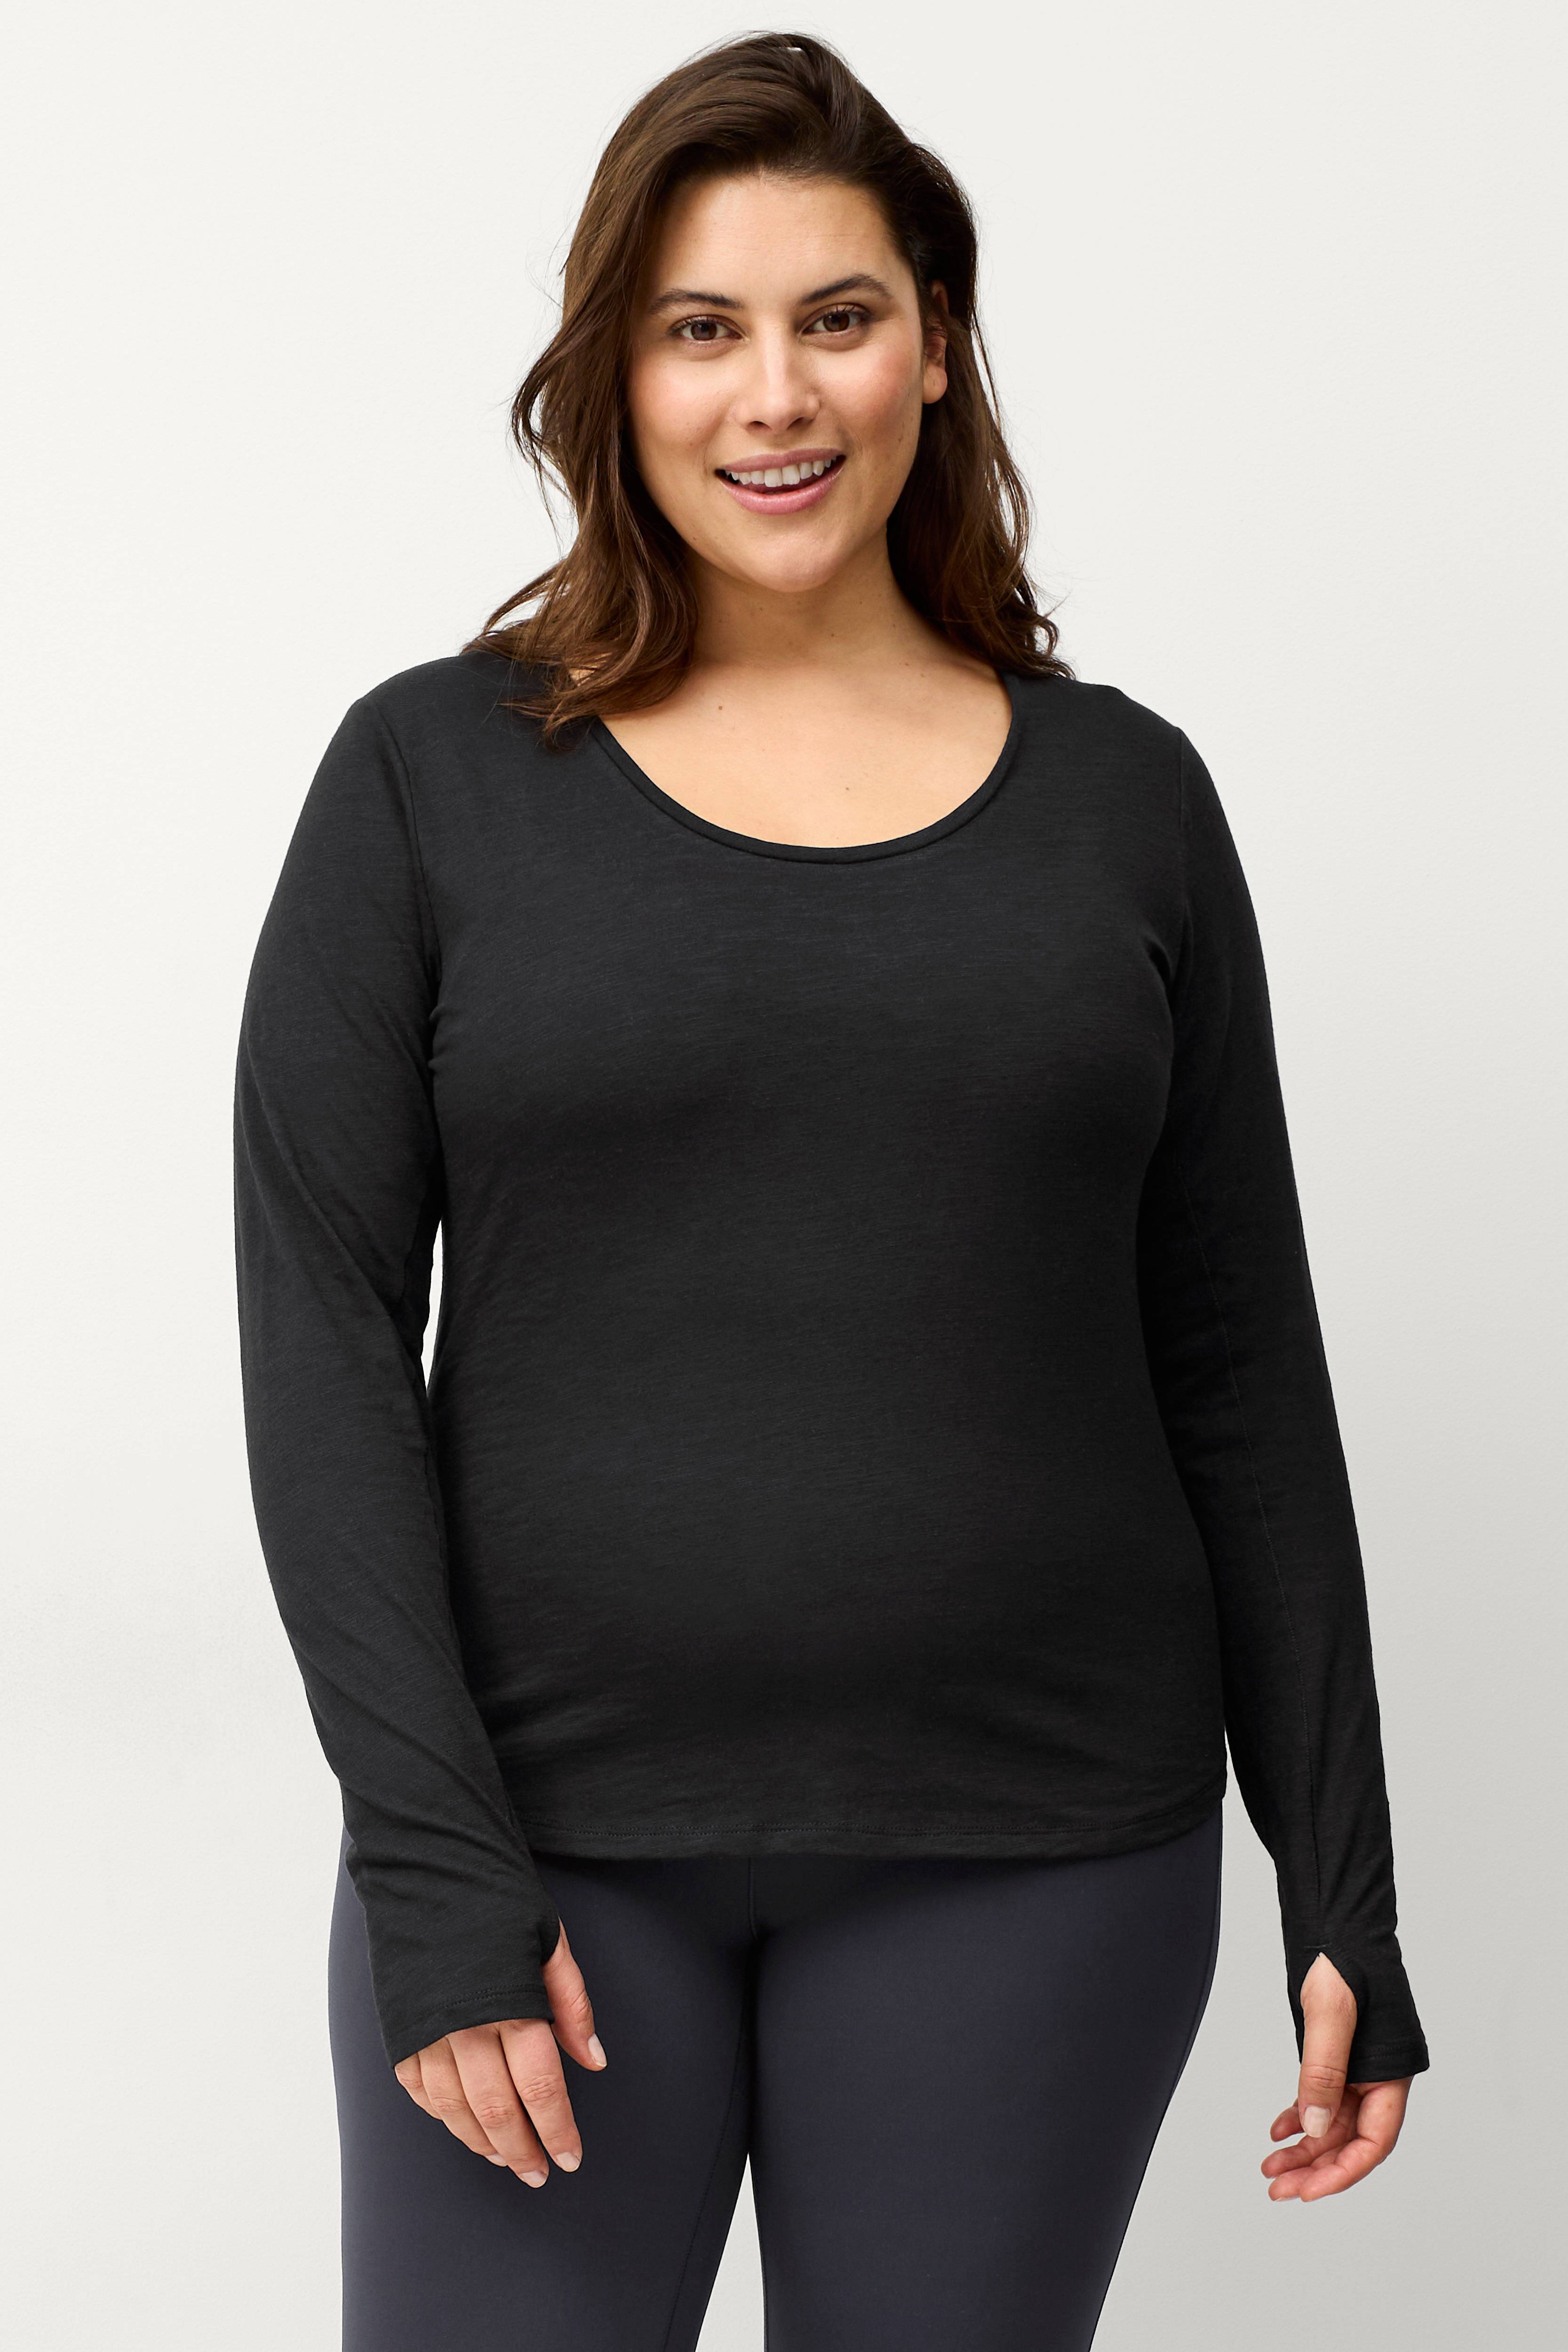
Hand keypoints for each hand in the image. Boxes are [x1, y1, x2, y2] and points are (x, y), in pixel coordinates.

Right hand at [393, 1916, 606, 2186]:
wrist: (427, 1864)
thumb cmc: (497, 1897)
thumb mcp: (549, 1940)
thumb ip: (572, 2003)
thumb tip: (594, 2060)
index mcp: (510, 2003)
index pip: (540, 2088)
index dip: (557, 2130)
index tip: (571, 2158)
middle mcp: (464, 2025)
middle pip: (497, 2110)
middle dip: (522, 2149)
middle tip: (539, 2173)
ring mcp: (425, 2030)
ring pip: (454, 2109)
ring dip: (481, 2142)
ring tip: (505, 2158)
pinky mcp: (398, 2028)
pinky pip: (419, 2090)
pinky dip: (442, 2115)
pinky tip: (462, 2125)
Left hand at [1261, 1951, 1411, 2201]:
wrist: (1335, 1918)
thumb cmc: (1342, 1956)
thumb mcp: (1331, 2012)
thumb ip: (1324, 2069)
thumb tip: (1316, 2127)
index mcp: (1391, 2072)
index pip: (1374, 2141)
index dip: (1343, 2171)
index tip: (1310, 2192)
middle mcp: (1378, 2076)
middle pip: (1351, 2139)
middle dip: (1316, 2167)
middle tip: (1278, 2189)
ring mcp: (1358, 2066)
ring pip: (1333, 2122)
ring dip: (1304, 2146)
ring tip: (1270, 2168)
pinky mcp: (1337, 2053)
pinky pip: (1321, 2097)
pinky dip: (1300, 2115)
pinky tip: (1277, 2130)